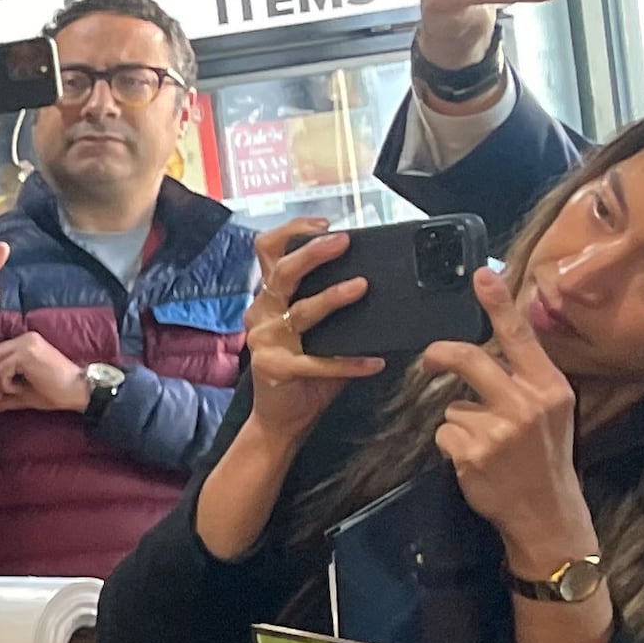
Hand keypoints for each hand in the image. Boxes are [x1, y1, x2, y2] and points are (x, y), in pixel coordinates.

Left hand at [0, 329, 86, 414]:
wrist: (78, 391)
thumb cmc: (55, 391)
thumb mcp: (22, 394)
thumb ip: (2, 399)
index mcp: (24, 343)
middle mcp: (23, 339)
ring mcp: (25, 344)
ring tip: (12, 392)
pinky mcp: (26, 353)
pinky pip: (1, 369)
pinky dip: (5, 383)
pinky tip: (19, 389)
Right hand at [234, 218, 382, 448]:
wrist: (282, 418)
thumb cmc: (305, 370)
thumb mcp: (317, 330)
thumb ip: (334, 304)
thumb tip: (381, 278)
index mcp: (270, 297)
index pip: (268, 251)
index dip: (292, 231)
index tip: (325, 224)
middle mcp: (262, 313)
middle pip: (281, 272)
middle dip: (313, 253)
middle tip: (344, 242)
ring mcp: (265, 340)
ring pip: (300, 310)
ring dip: (332, 297)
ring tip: (362, 287)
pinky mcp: (275, 368)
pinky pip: (317, 361)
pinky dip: (348, 362)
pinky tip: (374, 363)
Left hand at [427, 268, 594, 569]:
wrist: (546, 511)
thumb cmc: (543, 456)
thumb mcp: (549, 412)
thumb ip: (524, 379)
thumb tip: (491, 344)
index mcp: (549, 387)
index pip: (520, 337)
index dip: (498, 304)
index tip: (481, 274)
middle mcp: (527, 403)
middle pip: (469, 359)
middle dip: (441, 354)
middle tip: (430, 358)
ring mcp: (500, 429)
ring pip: (452, 404)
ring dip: (458, 422)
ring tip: (485, 444)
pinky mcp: (473, 452)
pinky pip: (444, 433)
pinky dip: (451, 444)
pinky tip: (474, 460)